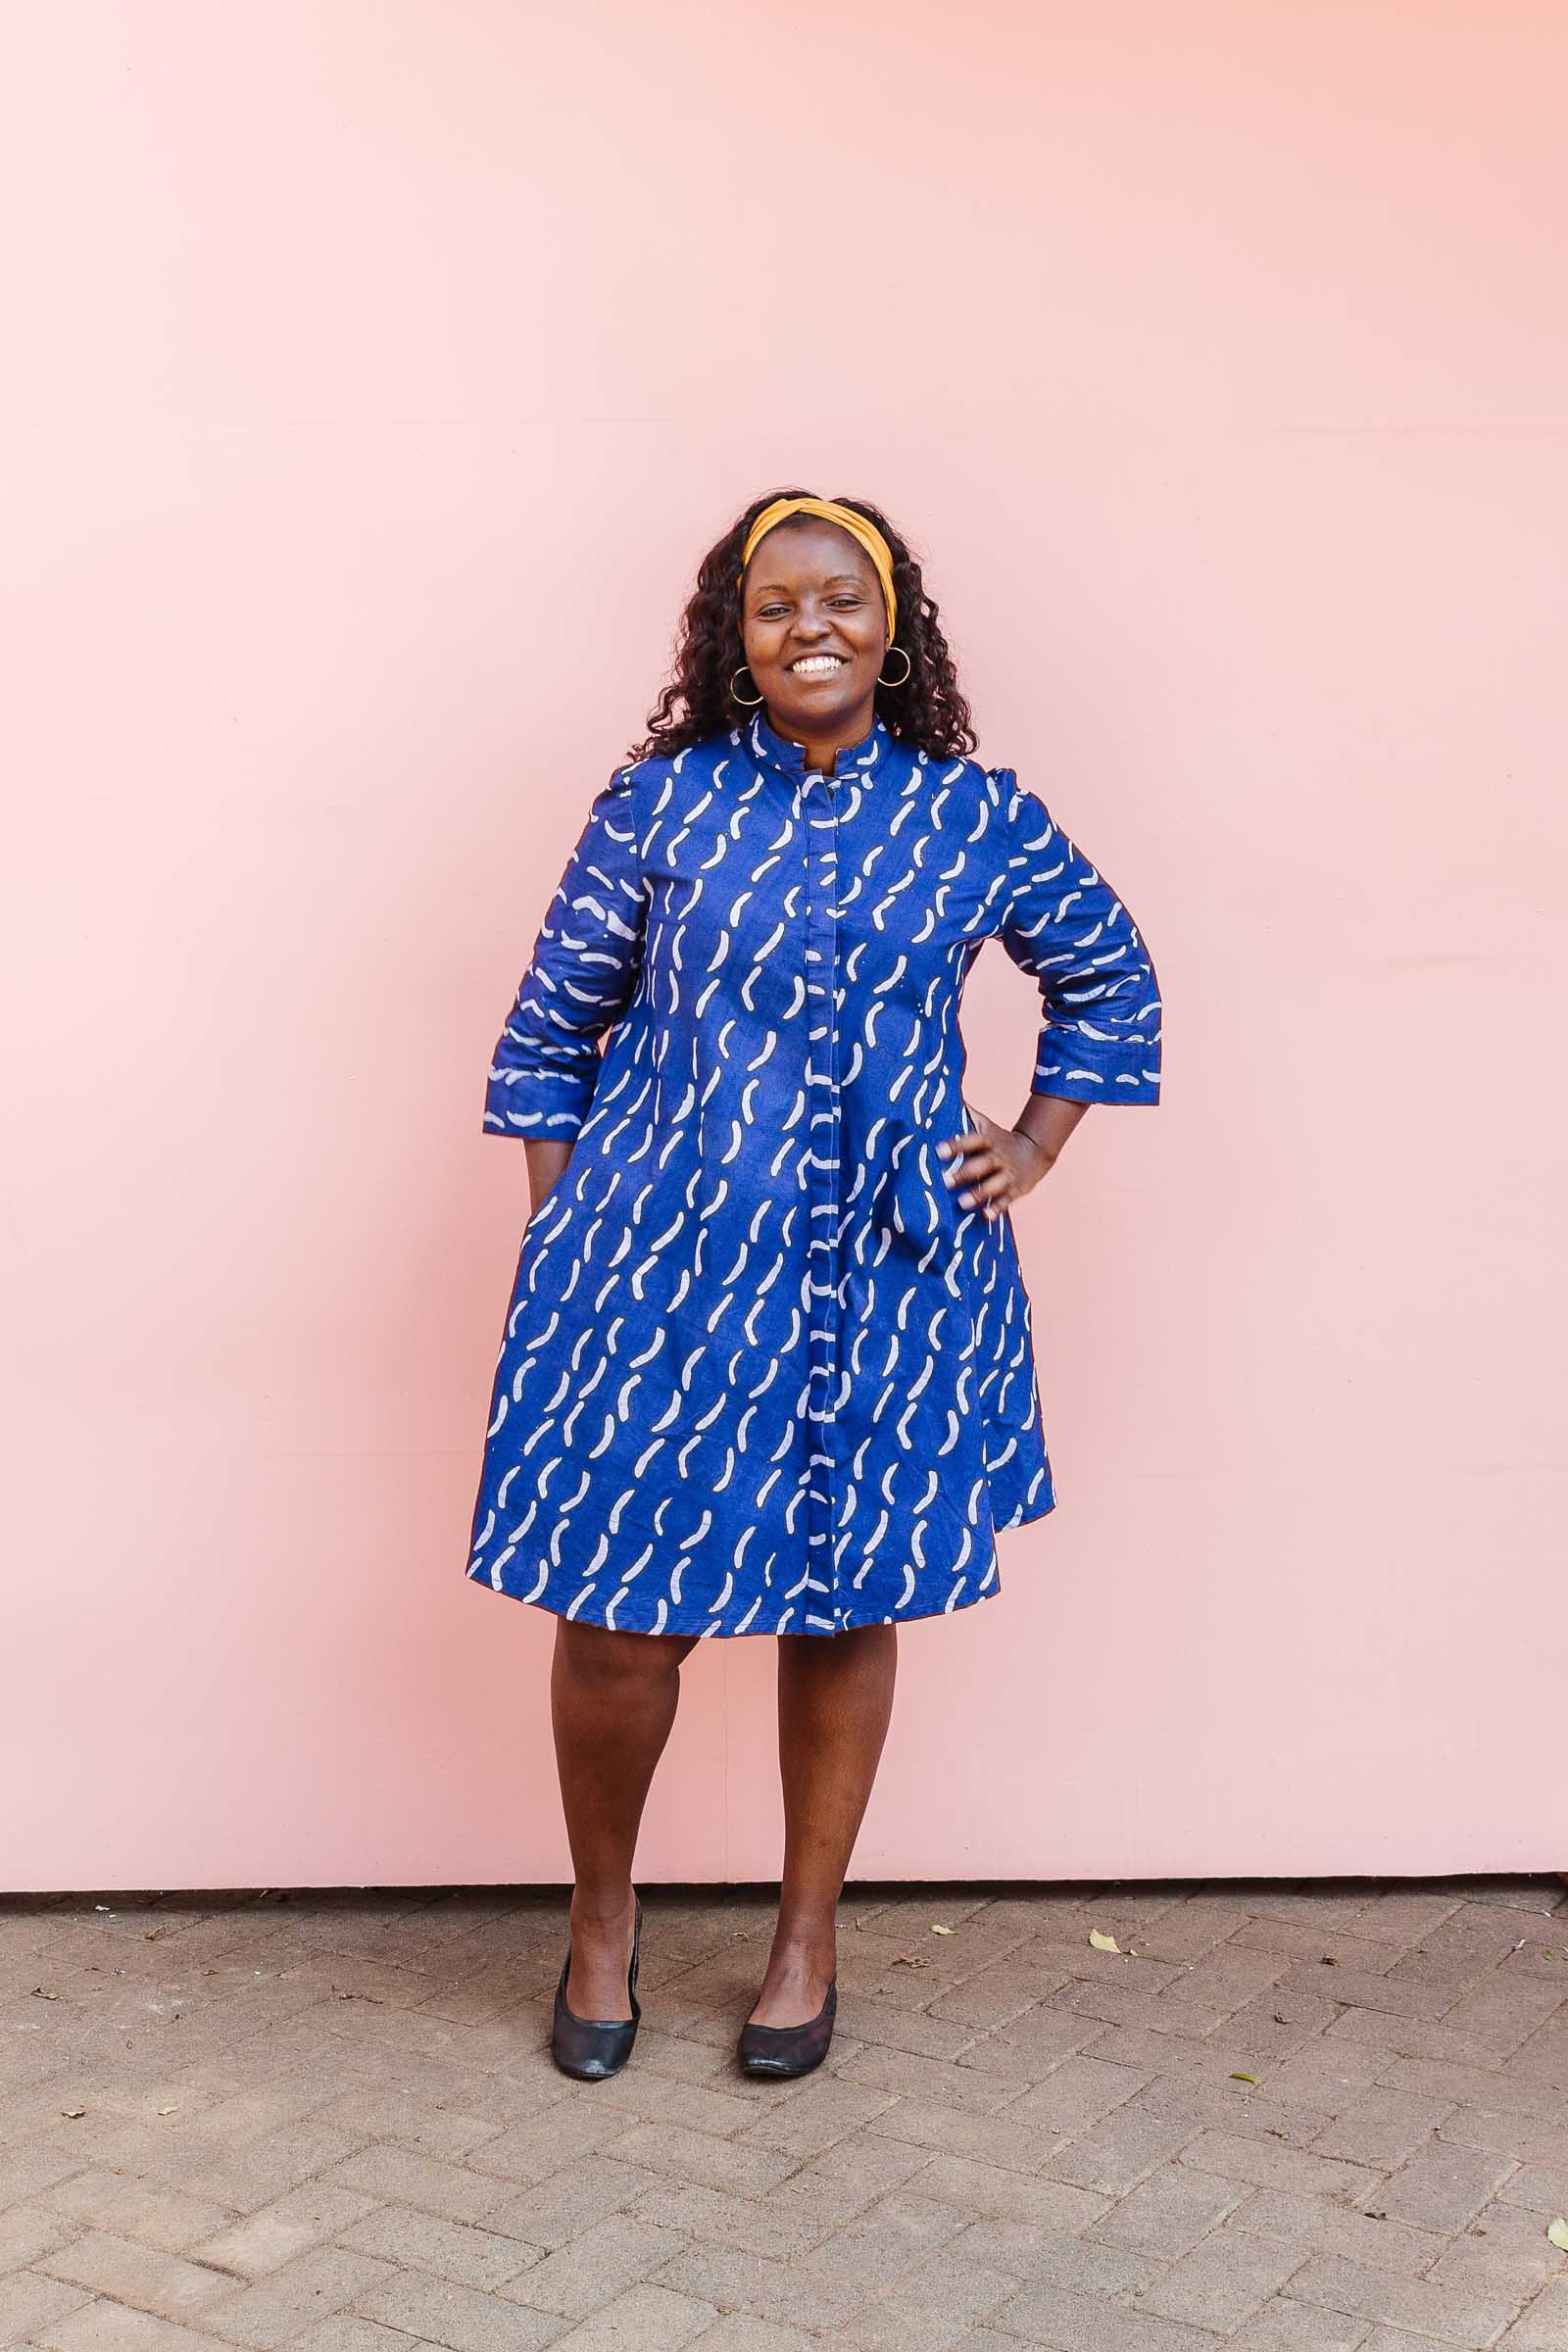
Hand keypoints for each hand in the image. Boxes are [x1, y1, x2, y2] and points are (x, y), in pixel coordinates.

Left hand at [936, 1108, 1054, 1218]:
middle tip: (945, 1181)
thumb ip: (968, 1115)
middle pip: (982, 1164)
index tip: (938, 1151)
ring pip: (993, 1185)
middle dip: (964, 1173)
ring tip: (961, 1203)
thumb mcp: (986, 1125)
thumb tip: (946, 1095)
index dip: (956, 1145)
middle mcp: (999, 1157)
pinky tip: (984, 1216)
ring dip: (978, 1193)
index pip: (972, 1140)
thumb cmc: (999, 1140)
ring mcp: (1008, 1175)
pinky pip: (1005, 1201)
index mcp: (989, 1140)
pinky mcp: (1015, 1190)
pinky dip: (996, 1209)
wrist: (1035, 1152)